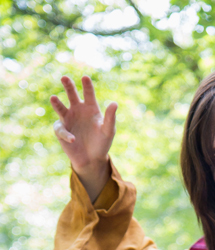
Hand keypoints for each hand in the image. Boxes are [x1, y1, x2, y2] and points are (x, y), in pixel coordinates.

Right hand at [50, 75, 116, 200]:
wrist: (92, 159)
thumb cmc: (102, 143)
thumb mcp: (108, 131)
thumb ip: (111, 118)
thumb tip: (114, 103)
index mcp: (90, 108)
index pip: (88, 94)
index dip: (87, 86)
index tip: (85, 78)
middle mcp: (78, 110)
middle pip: (71, 95)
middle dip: (68, 86)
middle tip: (65, 78)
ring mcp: (68, 119)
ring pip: (60, 108)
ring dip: (57, 103)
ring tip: (53, 98)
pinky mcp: (61, 131)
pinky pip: (61, 129)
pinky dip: (66, 134)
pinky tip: (73, 139)